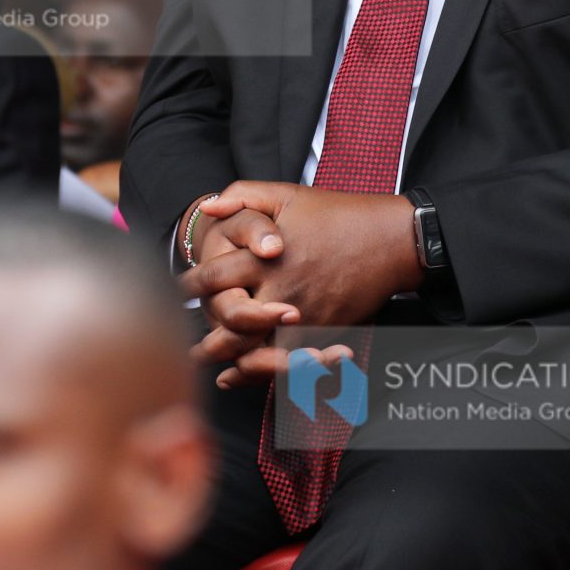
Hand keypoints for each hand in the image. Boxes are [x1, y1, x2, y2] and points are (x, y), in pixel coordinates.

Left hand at [189, 184, 419, 387]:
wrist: (391, 240)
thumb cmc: (338, 213)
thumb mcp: (288, 194)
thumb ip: (244, 196)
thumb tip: (208, 207)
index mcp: (265, 258)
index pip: (213, 278)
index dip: (190, 286)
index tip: (178, 291)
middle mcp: (280, 291)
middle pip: (230, 324)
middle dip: (205, 337)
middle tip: (188, 346)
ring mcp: (304, 316)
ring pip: (259, 350)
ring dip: (232, 362)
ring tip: (212, 368)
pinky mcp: (324, 332)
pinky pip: (290, 360)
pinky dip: (265, 372)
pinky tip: (247, 376)